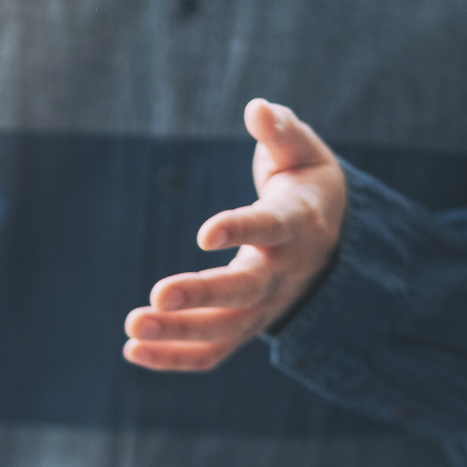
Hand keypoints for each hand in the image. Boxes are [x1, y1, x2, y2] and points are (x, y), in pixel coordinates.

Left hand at [124, 99, 345, 371]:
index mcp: (297, 227)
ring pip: (223, 331)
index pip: (270, 230)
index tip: (205, 233)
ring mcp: (263, 309)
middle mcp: (280, 275)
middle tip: (155, 296)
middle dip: (200, 295)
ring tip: (131, 329)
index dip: (240, 230)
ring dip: (177, 335)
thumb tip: (256, 108)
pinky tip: (133, 351)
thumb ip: (282, 132)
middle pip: (243, 292)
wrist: (335, 250)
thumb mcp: (305, 155)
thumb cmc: (308, 191)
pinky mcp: (244, 330)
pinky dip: (174, 358)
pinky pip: (211, 354)